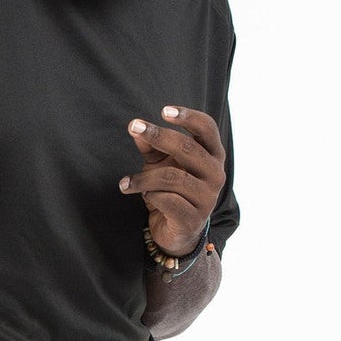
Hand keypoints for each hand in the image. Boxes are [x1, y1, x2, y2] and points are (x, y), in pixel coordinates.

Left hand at [119, 104, 225, 257]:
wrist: (176, 230)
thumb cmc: (171, 190)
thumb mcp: (160, 163)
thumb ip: (151, 146)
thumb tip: (136, 127)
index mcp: (212, 155)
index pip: (207, 128)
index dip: (188, 116)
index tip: (163, 110)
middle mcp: (215, 174)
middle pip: (188, 148)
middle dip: (158, 136)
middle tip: (133, 127)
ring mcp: (207, 198)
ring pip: (173, 177)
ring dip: (143, 178)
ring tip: (124, 183)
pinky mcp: (193, 219)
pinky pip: (167, 201)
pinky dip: (150, 196)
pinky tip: (142, 197)